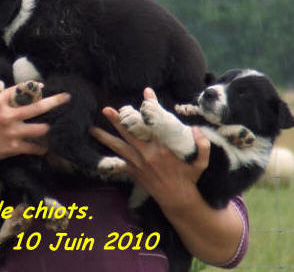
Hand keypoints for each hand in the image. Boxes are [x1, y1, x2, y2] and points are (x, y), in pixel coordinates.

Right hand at [0, 67, 70, 162]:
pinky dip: (41, 148)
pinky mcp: (14, 147)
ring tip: (57, 124)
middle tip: (67, 98)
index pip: (21, 90)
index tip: (42, 85)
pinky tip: (47, 147)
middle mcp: (9, 116)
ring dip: (49, 126)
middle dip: (55, 102)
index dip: (34, 86)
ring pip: (40, 129)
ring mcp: (13, 133)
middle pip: (38, 107)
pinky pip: (33, 148)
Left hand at [90, 88, 210, 210]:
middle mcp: (148, 153)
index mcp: (164, 148)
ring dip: (105, 137)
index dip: (151, 106)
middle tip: (106, 109)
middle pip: (130, 133)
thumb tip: (196, 128)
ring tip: (92, 128)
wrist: (177, 200)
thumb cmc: (188, 178)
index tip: (146, 92)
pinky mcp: (133, 170)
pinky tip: (99, 146)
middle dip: (118, 121)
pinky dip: (109, 152)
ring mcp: (138, 162)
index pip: (155, 123)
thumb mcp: (201, 161)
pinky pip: (118, 160)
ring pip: (119, 146)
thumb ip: (202, 144)